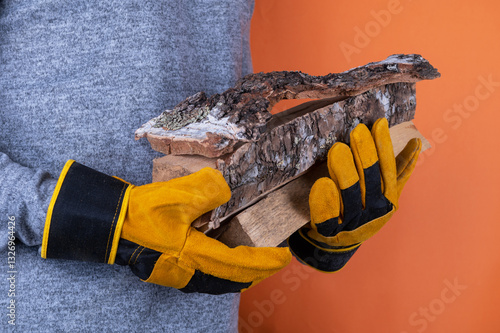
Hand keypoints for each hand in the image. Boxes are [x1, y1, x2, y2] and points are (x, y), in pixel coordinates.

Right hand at [42, 162, 290, 293]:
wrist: (108, 223)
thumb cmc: (140, 212)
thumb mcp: (177, 194)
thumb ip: (208, 190)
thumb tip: (224, 191)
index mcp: (194, 256)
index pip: (240, 265)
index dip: (265, 262)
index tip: (284, 256)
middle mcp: (188, 273)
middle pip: (232, 280)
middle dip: (255, 272)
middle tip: (271, 260)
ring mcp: (177, 275)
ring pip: (218, 281)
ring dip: (238, 272)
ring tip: (252, 259)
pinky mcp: (168, 270)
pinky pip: (204, 276)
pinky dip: (221, 269)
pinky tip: (221, 254)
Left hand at [288, 118, 420, 271]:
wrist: (338, 243)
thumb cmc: (360, 208)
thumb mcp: (383, 192)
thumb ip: (398, 170)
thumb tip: (417, 142)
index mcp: (388, 200)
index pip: (388, 169)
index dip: (383, 147)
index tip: (377, 123)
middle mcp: (374, 212)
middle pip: (370, 180)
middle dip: (364, 154)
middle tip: (356, 131)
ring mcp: (352, 224)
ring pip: (350, 195)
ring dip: (344, 170)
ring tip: (337, 148)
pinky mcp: (330, 233)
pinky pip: (327, 216)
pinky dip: (325, 200)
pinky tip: (322, 183)